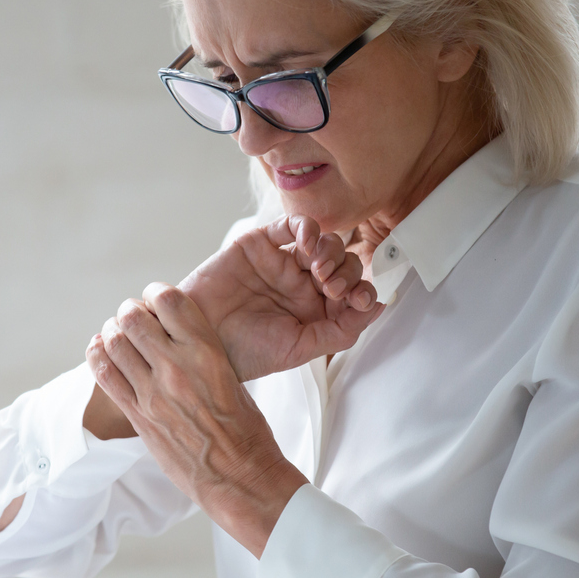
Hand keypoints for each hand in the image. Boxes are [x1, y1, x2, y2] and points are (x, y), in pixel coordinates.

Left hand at [86, 283, 307, 556]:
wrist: (239, 475)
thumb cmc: (245, 430)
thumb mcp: (233, 377)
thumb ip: (203, 353)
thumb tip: (178, 336)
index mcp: (207, 351)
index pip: (170, 300)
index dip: (156, 293)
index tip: (155, 298)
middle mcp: (176, 366)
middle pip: (133, 317)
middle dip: (130, 311)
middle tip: (133, 316)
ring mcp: (152, 391)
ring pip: (114, 342)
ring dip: (112, 332)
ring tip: (117, 334)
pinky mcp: (137, 415)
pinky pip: (104, 375)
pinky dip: (98, 357)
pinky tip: (101, 352)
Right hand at [179, 215, 382, 381]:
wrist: (199, 340)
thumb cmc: (245, 351)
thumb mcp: (301, 349)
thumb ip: (341, 330)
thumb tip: (379, 307)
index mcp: (315, 311)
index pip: (352, 291)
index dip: (362, 291)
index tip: (359, 300)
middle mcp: (302, 285)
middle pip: (343, 263)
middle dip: (346, 272)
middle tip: (331, 287)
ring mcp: (282, 263)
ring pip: (323, 242)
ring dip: (330, 250)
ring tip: (318, 269)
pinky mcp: (260, 244)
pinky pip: (291, 225)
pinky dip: (307, 227)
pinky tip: (307, 243)